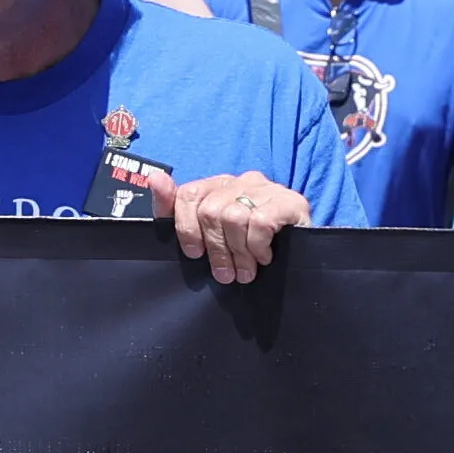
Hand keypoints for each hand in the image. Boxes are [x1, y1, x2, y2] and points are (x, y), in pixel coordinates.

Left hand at [166, 173, 311, 284]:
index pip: (188, 194)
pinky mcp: (290, 201)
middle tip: (225, 274)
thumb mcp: (207, 233)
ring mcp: (266, 189)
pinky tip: (264, 257)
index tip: (195, 254)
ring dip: (238, 252)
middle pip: (210, 211)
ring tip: (245, 270)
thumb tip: (155, 178)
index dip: (186, 227)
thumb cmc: (245, 245)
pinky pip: (260, 222)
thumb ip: (175, 208)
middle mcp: (241, 181)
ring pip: (233, 217)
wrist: (297, 254)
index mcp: (218, 185)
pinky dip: (257, 246)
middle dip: (216, 249)